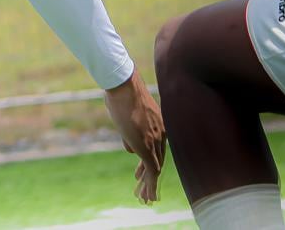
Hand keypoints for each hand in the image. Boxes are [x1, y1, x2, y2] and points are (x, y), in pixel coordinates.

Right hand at [103, 68, 165, 203]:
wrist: (123, 85)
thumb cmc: (122, 93)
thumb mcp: (125, 114)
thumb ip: (129, 132)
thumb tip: (129, 149)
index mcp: (159, 125)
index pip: (157, 149)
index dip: (148, 163)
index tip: (139, 174)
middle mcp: (162, 134)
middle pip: (159, 161)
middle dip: (150, 177)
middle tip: (145, 191)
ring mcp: (155, 141)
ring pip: (155, 169)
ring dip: (149, 186)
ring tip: (145, 198)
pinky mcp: (146, 147)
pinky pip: (151, 171)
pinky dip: (149, 185)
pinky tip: (146, 195)